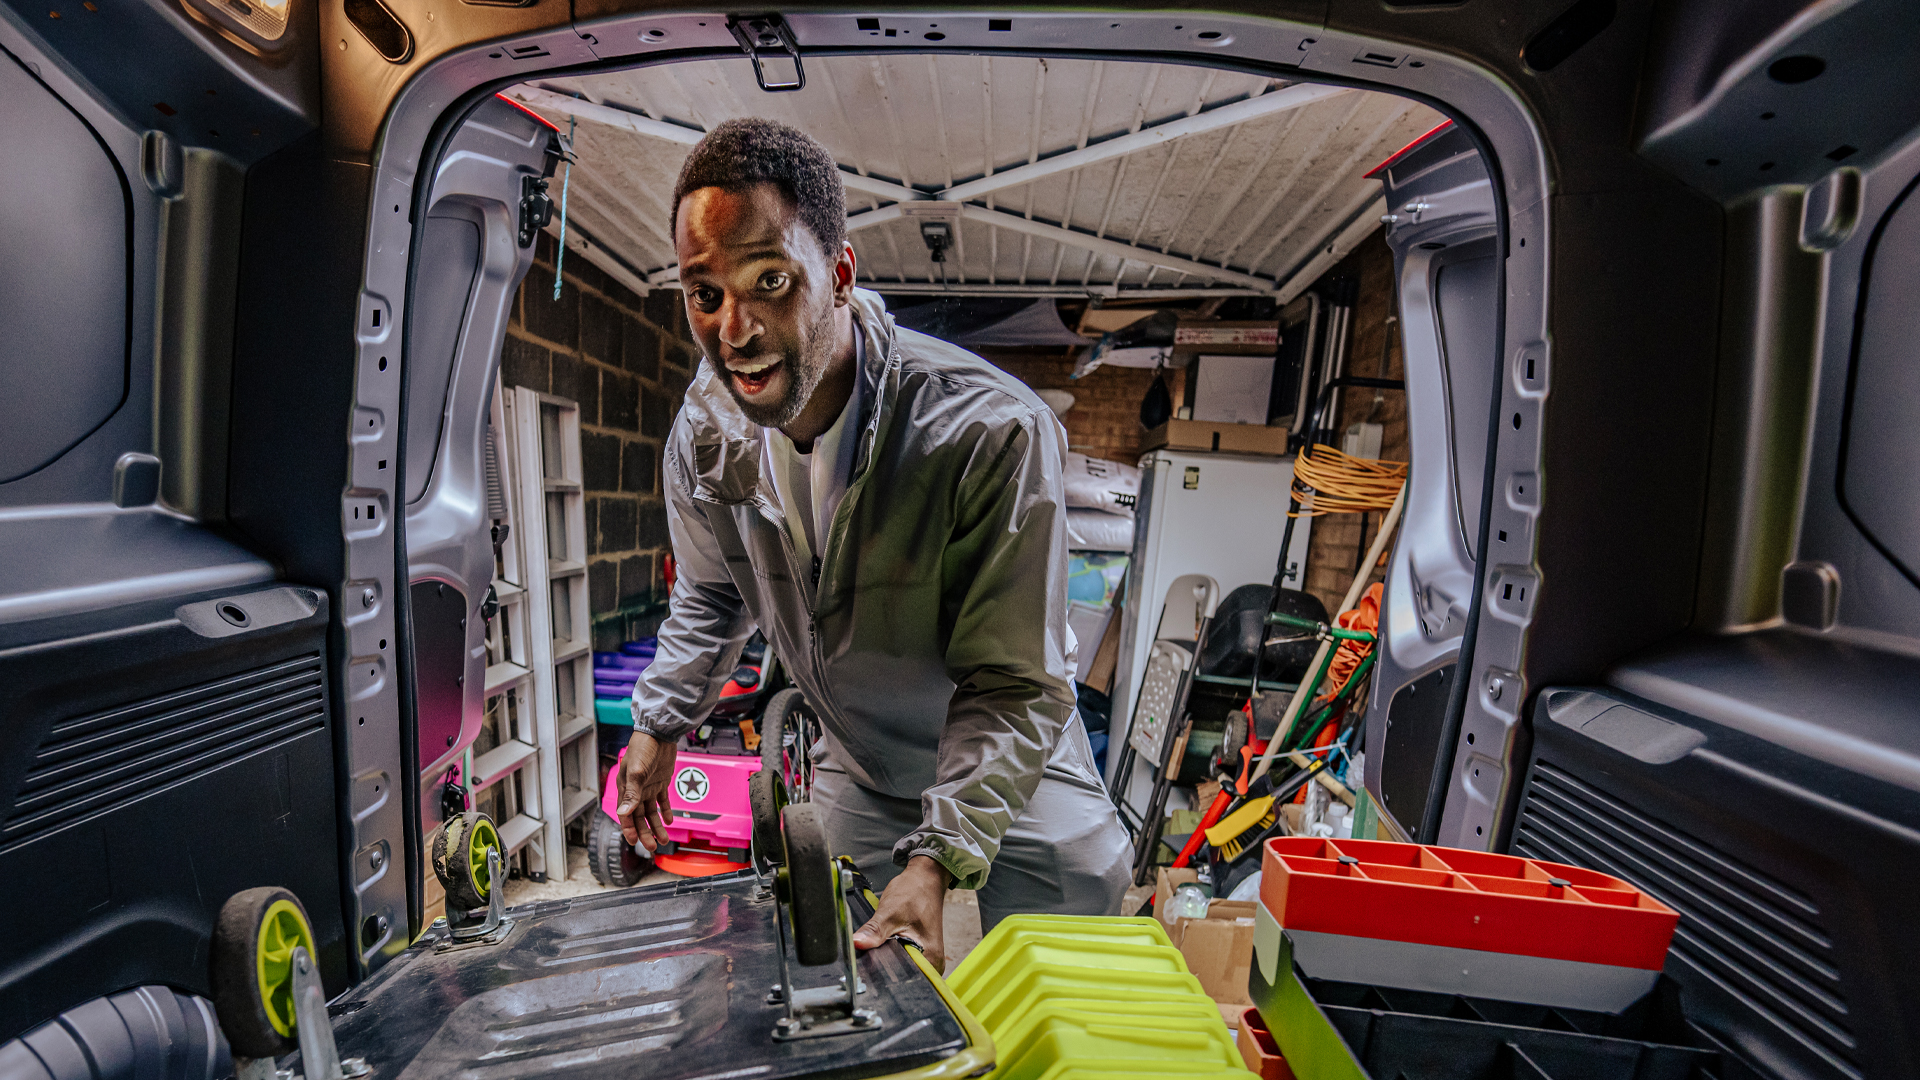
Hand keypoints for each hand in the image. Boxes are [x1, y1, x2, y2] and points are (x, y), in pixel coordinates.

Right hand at [616, 732, 676, 853]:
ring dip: (657, 826)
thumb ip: (632, 793)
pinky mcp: (661, 782)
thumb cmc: (644, 747)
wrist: (660, 732)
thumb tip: (624, 813)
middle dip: (645, 833)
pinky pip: (662, 800)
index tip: (634, 842)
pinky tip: (670, 821)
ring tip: (663, 840)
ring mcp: (649, 786)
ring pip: (651, 812)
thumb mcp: (637, 771)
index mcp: (626, 788)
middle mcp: (636, 789)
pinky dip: (666, 811)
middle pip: (639, 817)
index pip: (626, 814)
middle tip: (652, 847)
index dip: (629, 829)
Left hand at [852, 855, 949, 971]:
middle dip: (884, 967)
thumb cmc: (915, 892)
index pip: (905, 978)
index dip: (884, 974)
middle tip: (874, 950)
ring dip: (887, 960)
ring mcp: (927, 958)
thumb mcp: (890, 912)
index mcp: (931, 958)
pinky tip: (886, 943)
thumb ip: (874, 931)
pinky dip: (891, 954)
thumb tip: (857, 944)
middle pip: (902, 976)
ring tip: (881, 944)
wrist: (924, 879)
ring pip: (900, 968)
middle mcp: (932, 962)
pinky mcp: (919, 952)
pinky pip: (902, 960)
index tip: (870, 965)